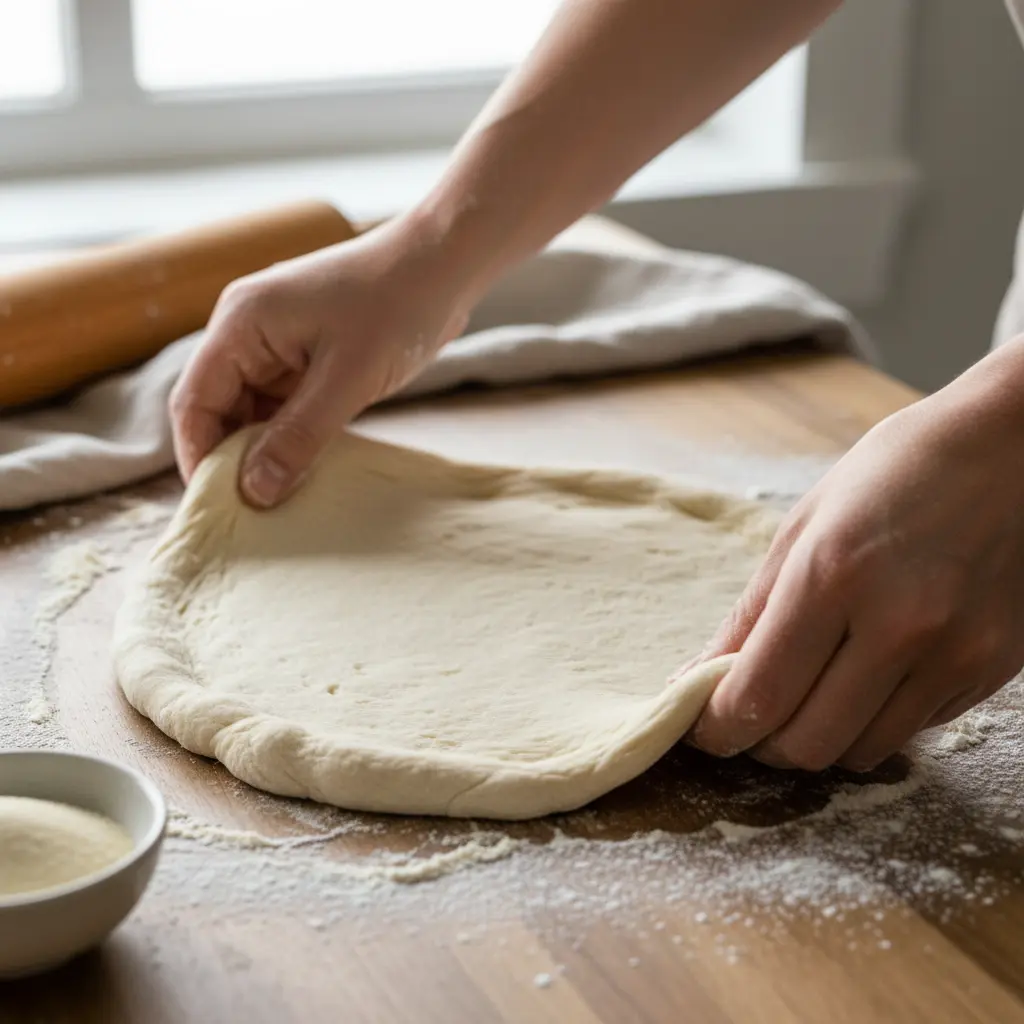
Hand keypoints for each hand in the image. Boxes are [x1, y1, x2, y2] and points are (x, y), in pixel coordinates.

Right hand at [170, 214, 469, 506]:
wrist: (445, 265)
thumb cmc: (396, 306)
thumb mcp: (347, 379)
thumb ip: (298, 436)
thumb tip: (254, 492)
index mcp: (240, 324)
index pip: (194, 401)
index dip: (198, 456)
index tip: (218, 507)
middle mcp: (249, 332)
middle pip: (219, 408)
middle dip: (232, 458)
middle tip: (253, 513)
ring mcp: (279, 343)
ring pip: (253, 411)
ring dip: (265, 450)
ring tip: (281, 498)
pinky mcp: (308, 356)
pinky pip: (285, 405)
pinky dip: (291, 436)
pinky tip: (307, 468)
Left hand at [689, 343, 1023, 770]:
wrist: (1013, 448)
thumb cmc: (896, 473)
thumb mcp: (803, 527)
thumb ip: (751, 614)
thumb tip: (701, 677)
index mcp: (833, 575)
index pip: (760, 695)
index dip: (718, 730)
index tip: (703, 730)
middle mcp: (899, 625)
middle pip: (808, 744)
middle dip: (763, 745)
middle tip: (748, 719)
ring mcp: (954, 654)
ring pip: (861, 752)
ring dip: (819, 741)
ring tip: (804, 701)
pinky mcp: (990, 670)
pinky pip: (911, 730)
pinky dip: (871, 723)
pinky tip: (862, 680)